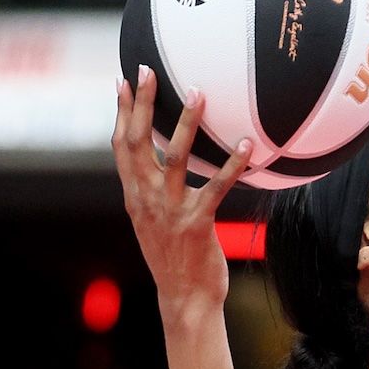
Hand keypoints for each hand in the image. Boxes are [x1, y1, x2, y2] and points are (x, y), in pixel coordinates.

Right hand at [111, 66, 252, 314]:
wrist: (183, 299)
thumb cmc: (174, 259)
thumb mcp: (152, 222)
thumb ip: (149, 193)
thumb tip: (154, 165)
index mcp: (135, 197)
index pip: (121, 147)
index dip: (121, 113)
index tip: (122, 81)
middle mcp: (147, 200)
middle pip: (138, 143)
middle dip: (143, 104)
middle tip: (147, 70)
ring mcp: (170, 211)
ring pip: (174, 157)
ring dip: (186, 122)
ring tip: (198, 92)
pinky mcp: (197, 224)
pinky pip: (216, 187)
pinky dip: (232, 165)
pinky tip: (246, 145)